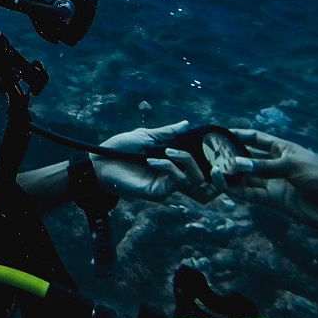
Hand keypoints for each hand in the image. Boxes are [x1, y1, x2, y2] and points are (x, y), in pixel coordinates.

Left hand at [91, 121, 221, 203]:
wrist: (100, 161)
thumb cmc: (121, 147)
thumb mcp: (147, 136)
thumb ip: (168, 133)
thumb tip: (187, 123)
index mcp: (171, 160)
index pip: (197, 160)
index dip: (208, 154)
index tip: (216, 142)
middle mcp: (172, 174)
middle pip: (202, 173)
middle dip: (205, 159)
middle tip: (200, 148)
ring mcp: (167, 185)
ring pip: (193, 178)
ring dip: (185, 161)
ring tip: (167, 151)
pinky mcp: (159, 193)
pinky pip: (176, 181)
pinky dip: (168, 167)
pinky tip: (152, 160)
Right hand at [223, 129, 317, 234]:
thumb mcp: (292, 166)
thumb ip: (263, 166)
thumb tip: (236, 163)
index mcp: (283, 149)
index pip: (256, 138)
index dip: (239, 134)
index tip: (219, 133)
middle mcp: (276, 165)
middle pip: (248, 158)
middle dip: (230, 157)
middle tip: (209, 156)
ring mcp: (275, 183)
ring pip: (248, 178)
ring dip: (233, 177)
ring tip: (213, 174)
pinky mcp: (277, 201)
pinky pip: (254, 196)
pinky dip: (240, 194)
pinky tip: (227, 191)